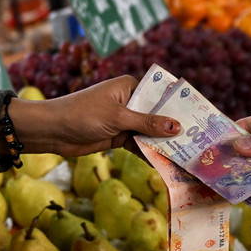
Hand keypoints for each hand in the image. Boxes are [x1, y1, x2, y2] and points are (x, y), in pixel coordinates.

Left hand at [7, 75, 180, 156]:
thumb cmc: (82, 115)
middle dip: (173, 129)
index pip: (160, 96)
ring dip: (163, 144)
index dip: (178, 108)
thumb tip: (177, 127)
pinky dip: (150, 153)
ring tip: (186, 156)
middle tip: (197, 142)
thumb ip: (147, 123)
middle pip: (158, 116)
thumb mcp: (117, 118)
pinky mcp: (119, 137)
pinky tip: (166, 164)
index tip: (199, 120)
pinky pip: (140, 145)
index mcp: (130, 87)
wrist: (52, 132)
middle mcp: (130, 101)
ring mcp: (125, 120)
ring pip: (150, 133)